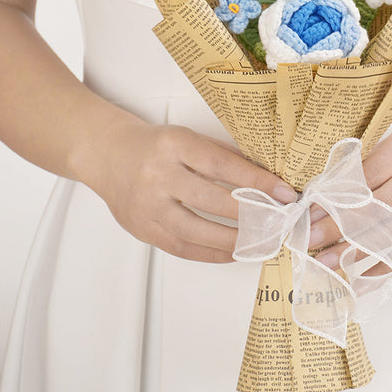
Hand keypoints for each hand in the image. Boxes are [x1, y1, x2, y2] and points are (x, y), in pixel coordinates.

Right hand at [80, 118, 296, 261]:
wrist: (106, 154)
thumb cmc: (155, 145)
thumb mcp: (188, 137)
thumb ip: (223, 155)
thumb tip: (266, 178)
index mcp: (174, 145)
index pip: (223, 166)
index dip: (257, 181)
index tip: (284, 193)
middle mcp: (158, 175)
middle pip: (212, 200)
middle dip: (251, 214)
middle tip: (279, 222)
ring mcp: (147, 206)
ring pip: (197, 231)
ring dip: (234, 240)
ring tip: (262, 243)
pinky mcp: (142, 229)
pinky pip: (181, 247)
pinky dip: (211, 253)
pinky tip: (233, 252)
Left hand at [308, 115, 391, 270]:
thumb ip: (368, 165)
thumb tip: (325, 194)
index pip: (367, 177)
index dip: (337, 197)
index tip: (310, 213)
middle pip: (379, 208)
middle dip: (340, 228)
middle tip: (310, 242)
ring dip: (358, 252)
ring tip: (329, 262)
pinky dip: (385, 265)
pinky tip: (361, 274)